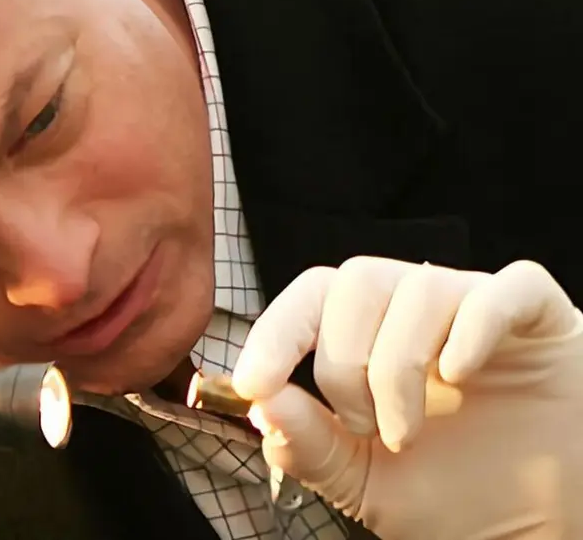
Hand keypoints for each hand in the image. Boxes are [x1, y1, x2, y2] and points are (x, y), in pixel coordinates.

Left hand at [232, 258, 582, 539]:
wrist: (542, 530)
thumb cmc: (456, 496)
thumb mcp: (363, 483)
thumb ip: (309, 445)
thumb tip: (260, 403)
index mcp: (373, 337)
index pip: (312, 296)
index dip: (277, 331)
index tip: (253, 383)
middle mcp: (422, 313)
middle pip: (357, 281)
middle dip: (344, 363)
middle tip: (367, 430)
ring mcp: (482, 311)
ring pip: (420, 288)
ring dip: (399, 367)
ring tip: (406, 434)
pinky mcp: (543, 320)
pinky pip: (505, 291)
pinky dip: (474, 328)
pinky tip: (461, 377)